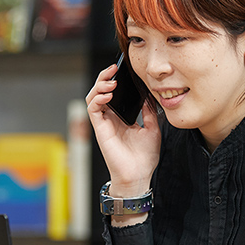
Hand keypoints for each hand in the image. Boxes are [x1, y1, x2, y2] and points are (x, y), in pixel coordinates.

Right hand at [85, 63, 160, 196]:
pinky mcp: (100, 130)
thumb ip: (149, 112)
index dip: (115, 80)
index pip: (114, 93)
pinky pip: (93, 110)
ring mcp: (104, 123)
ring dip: (100, 86)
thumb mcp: (152, 129)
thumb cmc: (144, 157)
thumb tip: (150, 96)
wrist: (139, 176)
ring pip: (93, 97)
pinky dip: (98, 99)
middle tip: (113, 69)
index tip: (123, 70)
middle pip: (101, 91)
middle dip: (104, 78)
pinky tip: (108, 95)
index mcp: (121, 117)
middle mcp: (110, 118)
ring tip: (111, 81)